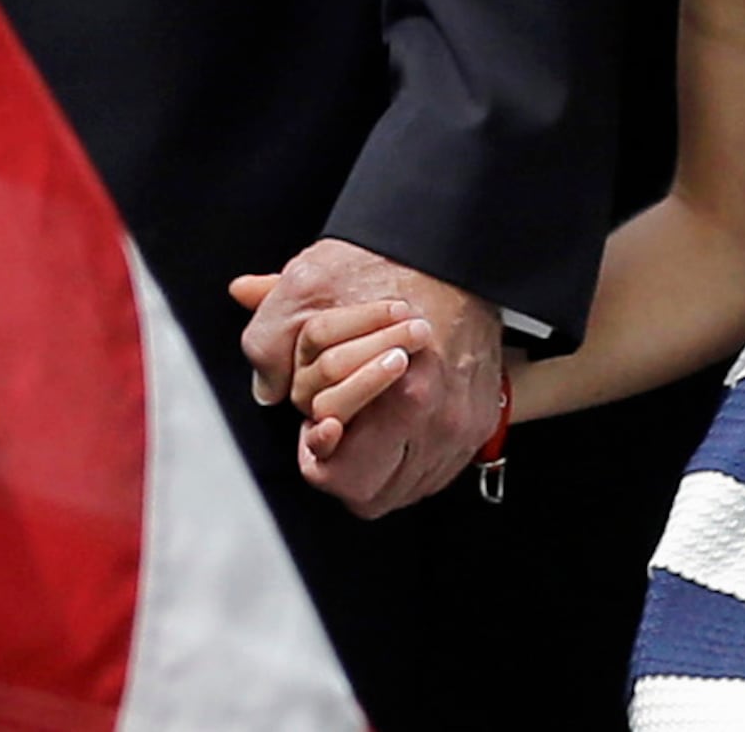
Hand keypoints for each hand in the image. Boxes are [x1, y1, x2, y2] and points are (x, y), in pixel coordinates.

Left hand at [232, 240, 502, 517]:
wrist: (453, 249)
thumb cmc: (386, 263)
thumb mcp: (306, 285)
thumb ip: (269, 339)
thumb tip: (263, 386)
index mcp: (402, 399)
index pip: (340, 475)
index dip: (316, 454)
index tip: (316, 426)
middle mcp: (439, 423)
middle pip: (372, 495)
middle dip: (343, 469)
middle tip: (335, 429)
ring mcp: (463, 427)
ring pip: (405, 491)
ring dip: (378, 469)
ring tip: (365, 425)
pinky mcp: (480, 422)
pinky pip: (438, 472)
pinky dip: (411, 459)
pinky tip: (394, 427)